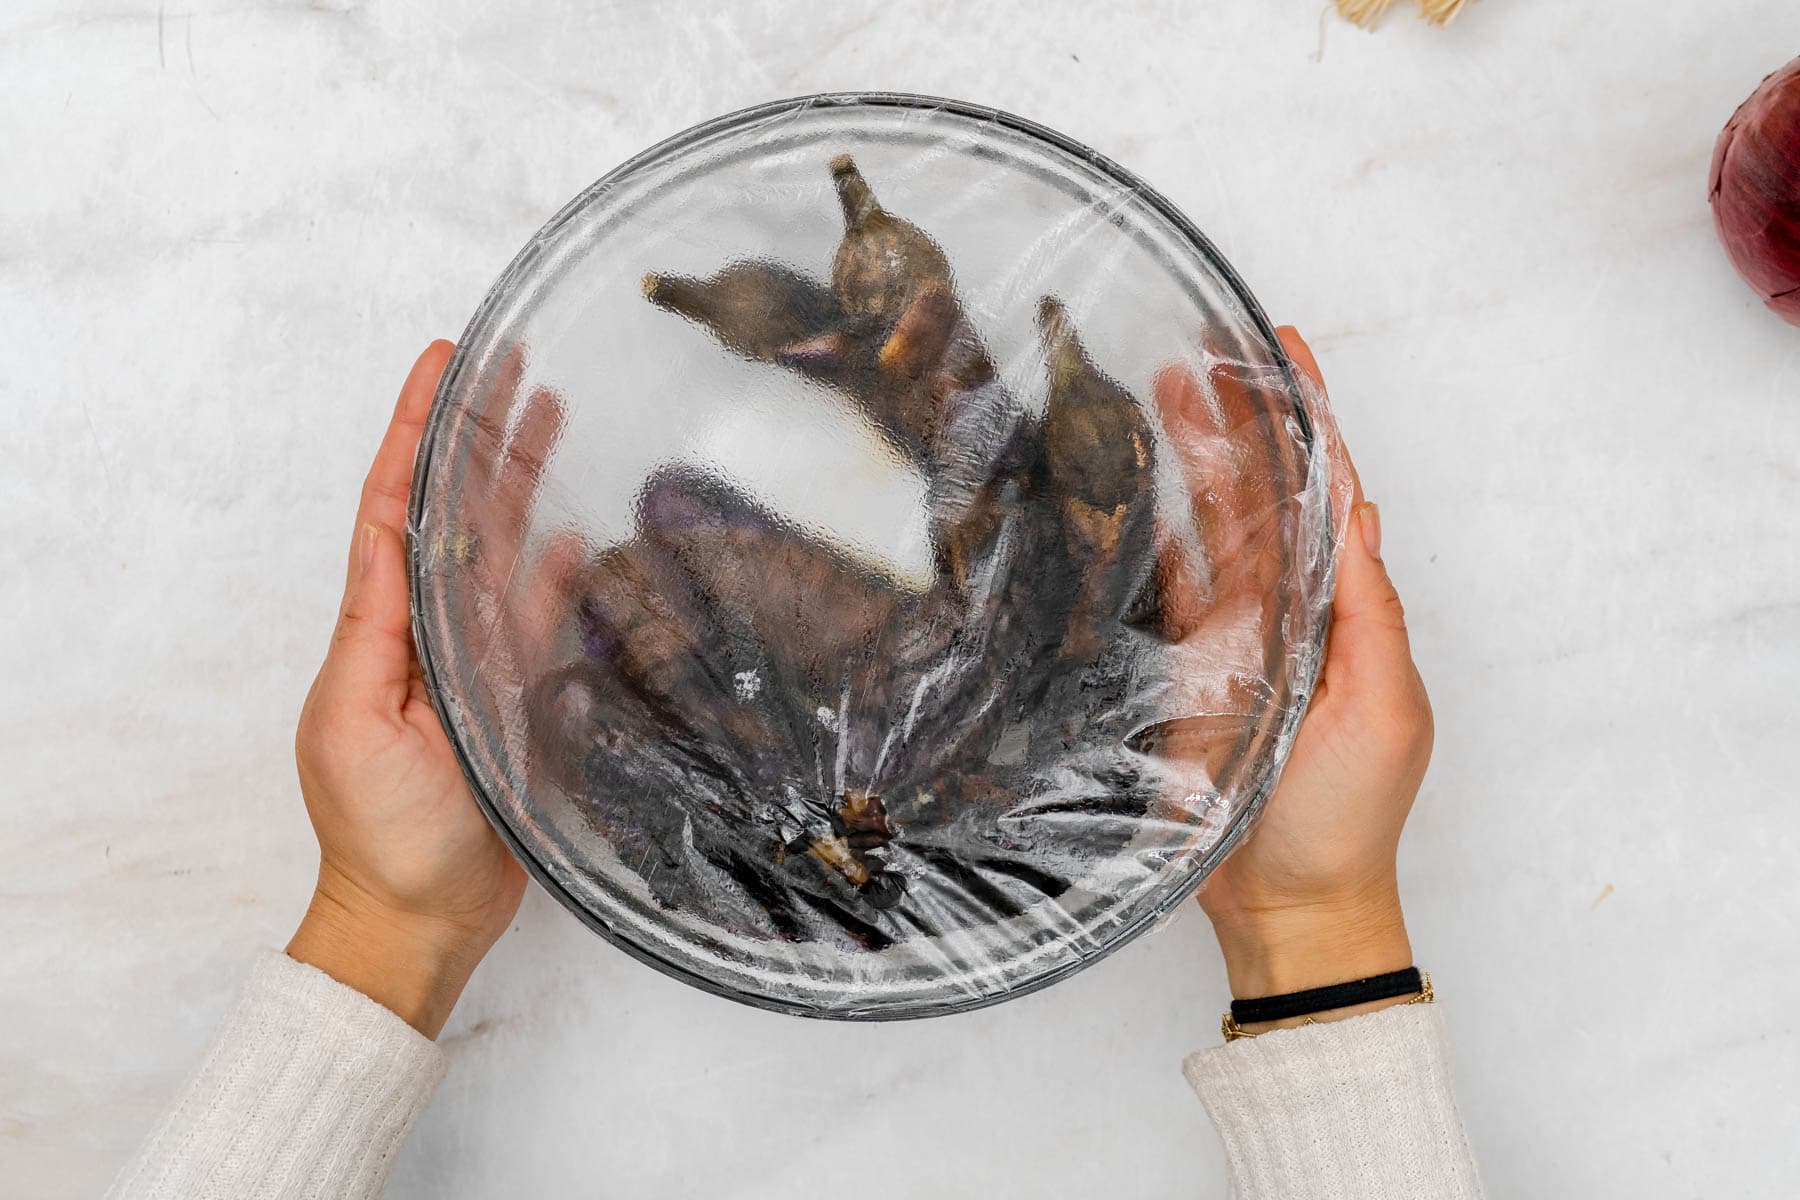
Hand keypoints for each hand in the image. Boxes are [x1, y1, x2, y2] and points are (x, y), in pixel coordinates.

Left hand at [287, 340, 559, 1037]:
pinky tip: (569, 530)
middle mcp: (424, 629)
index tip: (439, 362)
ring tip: (549, 415)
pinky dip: (552, 572)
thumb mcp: (360, 722)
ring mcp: (469, 658)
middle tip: (511, 365)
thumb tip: (412, 547)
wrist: (417, 916)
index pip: (395, 507)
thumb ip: (387, 633)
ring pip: (498, 550)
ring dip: (518, 482)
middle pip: (454, 512)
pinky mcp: (511, 693)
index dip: (415, 430)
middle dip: (476, 434)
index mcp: (377, 626)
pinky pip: (535, 618)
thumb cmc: (381, 833)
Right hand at [1158, 328, 1431, 1025]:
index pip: (1329, 492)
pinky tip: (1134, 485)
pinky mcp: (1185, 669)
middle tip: (1204, 350)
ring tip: (1161, 388)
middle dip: (1240, 417)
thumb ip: (1368, 612)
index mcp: (1348, 608)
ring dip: (1192, 457)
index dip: (1309, 419)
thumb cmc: (1350, 816)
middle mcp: (1291, 609)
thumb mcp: (1386, 708)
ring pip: (1212, 524)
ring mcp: (1235, 636)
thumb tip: (1359, 515)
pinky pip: (1167, 584)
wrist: (1290, 902)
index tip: (1285, 349)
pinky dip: (1152, 533)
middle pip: (1264, 492)